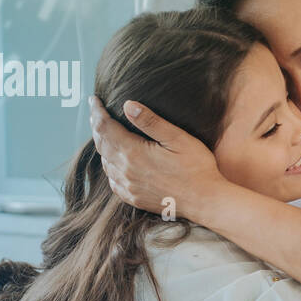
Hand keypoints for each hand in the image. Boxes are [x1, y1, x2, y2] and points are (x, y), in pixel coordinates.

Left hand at [88, 94, 225, 216]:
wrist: (206, 201)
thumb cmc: (197, 167)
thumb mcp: (178, 138)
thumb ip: (151, 122)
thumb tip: (128, 105)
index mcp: (134, 153)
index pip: (105, 128)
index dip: (97, 112)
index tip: (94, 100)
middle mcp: (126, 171)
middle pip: (101, 144)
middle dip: (96, 126)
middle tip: (96, 112)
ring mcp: (128, 186)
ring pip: (105, 162)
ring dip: (102, 146)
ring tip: (104, 133)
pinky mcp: (134, 198)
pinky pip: (112, 180)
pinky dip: (109, 166)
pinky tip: (115, 161)